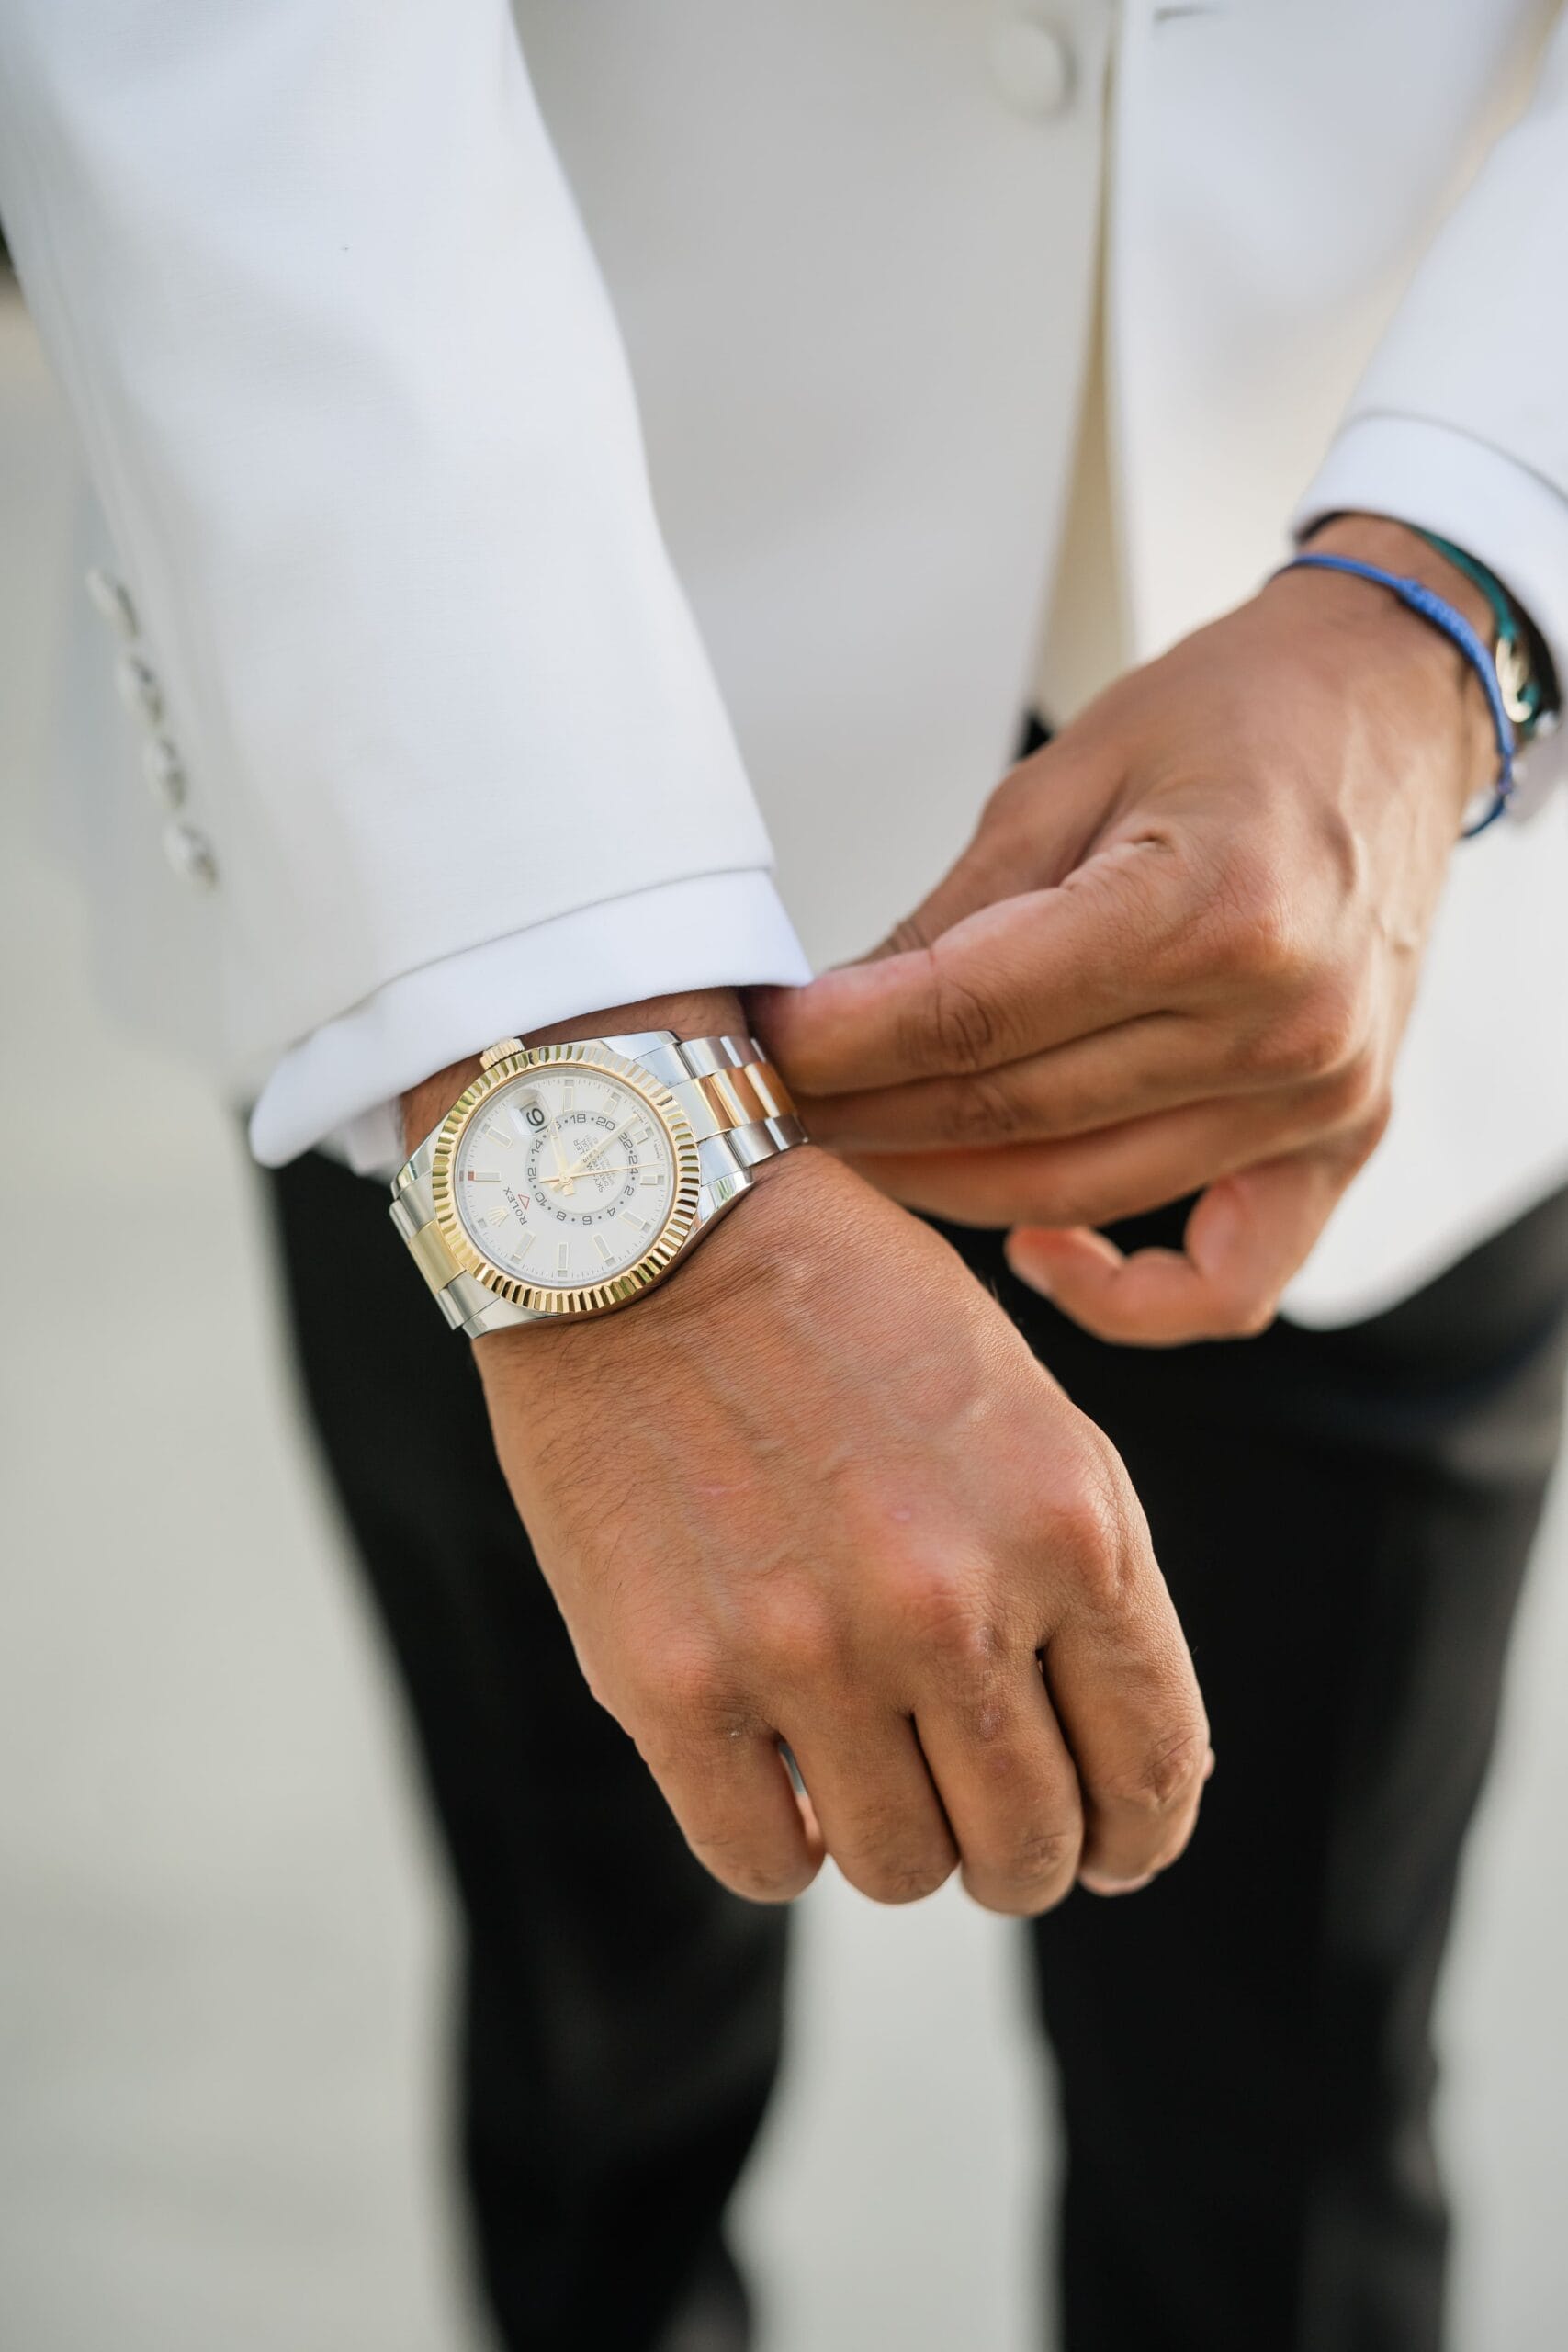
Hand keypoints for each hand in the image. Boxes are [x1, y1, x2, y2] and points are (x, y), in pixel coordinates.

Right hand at [407, 991, 1210, 1914]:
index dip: (1140, 1832)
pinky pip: (761, 1860)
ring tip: (862, 1766)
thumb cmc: (846, 1307)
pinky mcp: (670, 1682)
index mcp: (1068, 1525)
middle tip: (977, 1815)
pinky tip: (772, 1769)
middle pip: (1029, 1846)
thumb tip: (1111, 1770)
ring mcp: (807, 1652)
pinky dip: (780, 1839)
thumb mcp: (1024, 1413)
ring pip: (902, 1869)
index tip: (1112, 1845)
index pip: (1154, 1766)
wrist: (644, 1223)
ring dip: (897, 1840)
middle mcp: (952, 1604)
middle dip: (1020, 1853)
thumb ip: (1082, 1583)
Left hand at [760, 518, 1497, 1344]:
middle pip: (1018, 1115)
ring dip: (950, 1184)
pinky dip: (1126, 1297)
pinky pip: (1228, 1281)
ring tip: (859, 1147)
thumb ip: (953, 916)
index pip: (981, 1015)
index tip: (765, 1047)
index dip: (849, 1043)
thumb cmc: (1242, 716)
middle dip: (870, 1116)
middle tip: (774, 1105)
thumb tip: (832, 1017)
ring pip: (1084, 1190)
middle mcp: (1282, 1021)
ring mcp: (1320, 1097)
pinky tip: (1038, 1246)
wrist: (1391, 708)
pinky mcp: (1339, 1140)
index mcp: (1216, 906)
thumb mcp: (1066, 775)